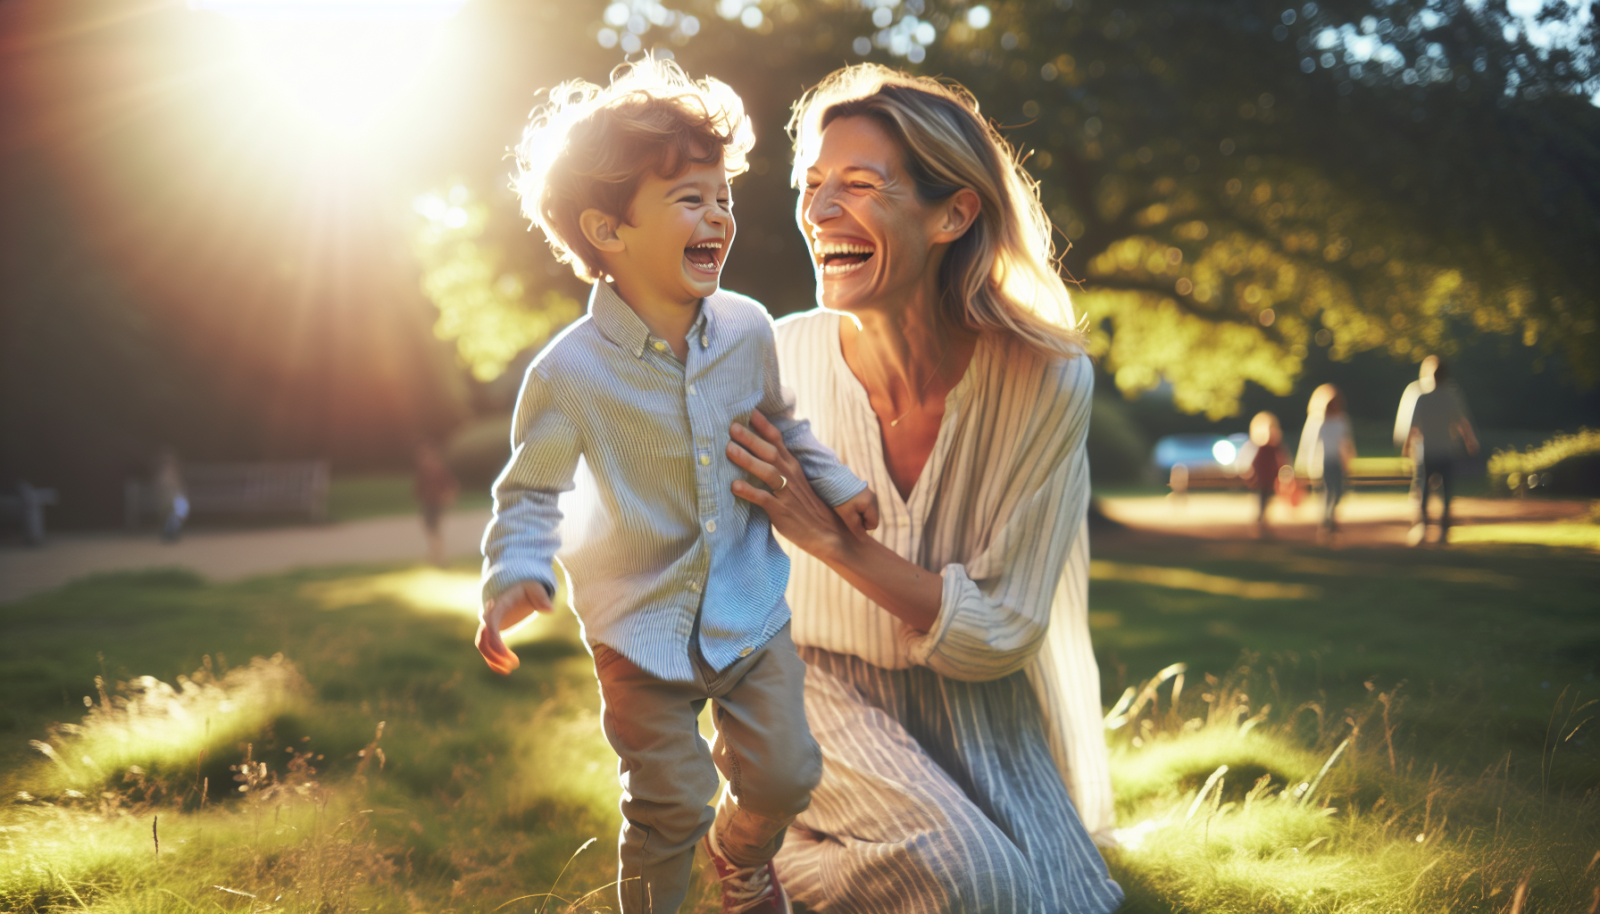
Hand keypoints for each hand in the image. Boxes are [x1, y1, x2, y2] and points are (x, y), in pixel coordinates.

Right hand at [475, 581, 551, 674]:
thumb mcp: (535, 587)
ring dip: (494, 660)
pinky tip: (505, 671)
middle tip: (514, 665)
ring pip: (483, 646)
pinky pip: (488, 649)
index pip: (490, 622)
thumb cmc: (526, 585)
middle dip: (494, 654)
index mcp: (497, 604)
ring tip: (512, 668)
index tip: (503, 654)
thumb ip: (541, 598)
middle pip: (482, 639)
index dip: (494, 638)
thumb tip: (550, 610)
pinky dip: (493, 660)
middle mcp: (489, 616)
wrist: (513, 584)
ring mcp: (489, 625)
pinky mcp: (492, 632)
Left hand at [728, 410, 859, 560]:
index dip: (764, 426)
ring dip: (747, 460)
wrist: (828, 533)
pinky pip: (764, 499)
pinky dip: (749, 492)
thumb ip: (780, 468)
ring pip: (767, 472)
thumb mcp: (796, 482)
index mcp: (793, 466)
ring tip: (729, 449)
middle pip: (770, 452)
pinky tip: (734, 486)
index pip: (778, 441)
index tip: (749, 411)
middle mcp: (790, 475)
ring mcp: (786, 493)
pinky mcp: (781, 511)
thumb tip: (757, 456)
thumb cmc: (808, 507)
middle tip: (732, 426)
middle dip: (751, 438)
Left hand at [834, 487, 879, 536]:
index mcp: (871, 504)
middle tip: (849, 515)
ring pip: (867, 511)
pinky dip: (857, 506)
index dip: (863, 527)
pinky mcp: (864, 490)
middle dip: (862, 519)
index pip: (874, 524)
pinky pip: (864, 504)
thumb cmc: (840, 498)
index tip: (852, 521)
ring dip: (859, 513)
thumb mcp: (847, 515)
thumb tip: (863, 539)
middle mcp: (874, 498)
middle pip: (872, 517)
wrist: (833, 478)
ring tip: (847, 508)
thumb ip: (856, 527)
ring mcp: (869, 493)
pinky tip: (848, 503)